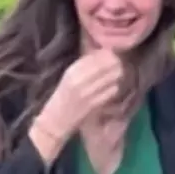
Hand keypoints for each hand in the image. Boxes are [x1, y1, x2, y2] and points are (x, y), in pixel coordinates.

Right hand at [28, 50, 123, 164]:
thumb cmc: (63, 97)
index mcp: (71, 71)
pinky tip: (112, 87)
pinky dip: (114, 88)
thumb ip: (84, 66)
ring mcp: (87, 93)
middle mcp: (79, 80)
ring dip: (116, 75)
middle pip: (105, 65)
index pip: (94, 56)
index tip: (113, 53)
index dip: (107, 53)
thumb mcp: (69, 77)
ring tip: (117, 75)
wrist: (55, 121)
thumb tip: (102, 52)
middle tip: (119, 64)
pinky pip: (111, 91)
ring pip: (111, 77)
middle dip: (115, 63)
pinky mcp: (93, 105)